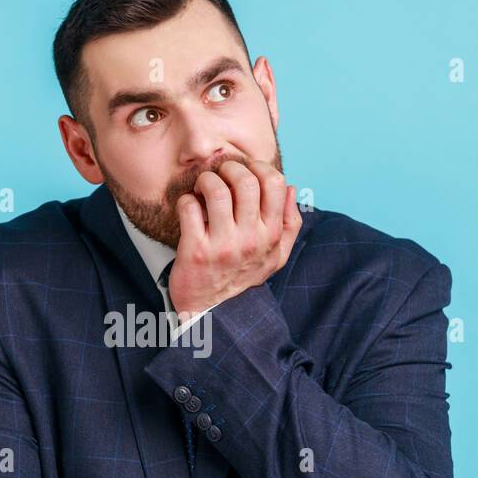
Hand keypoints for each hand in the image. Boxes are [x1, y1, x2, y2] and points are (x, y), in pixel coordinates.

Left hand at [167, 158, 301, 319]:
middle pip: (246, 181)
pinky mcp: (195, 249)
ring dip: (206, 180)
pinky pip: (189, 207)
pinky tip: (189, 207)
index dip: (258, 166)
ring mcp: (223, 245)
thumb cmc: (241, 277)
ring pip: (217, 190)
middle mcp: (251, 239)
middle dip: (230, 168)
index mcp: (271, 235)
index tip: (246, 170)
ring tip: (203, 187)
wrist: (211, 311)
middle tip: (220, 174)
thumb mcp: (275, 256)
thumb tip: (290, 188)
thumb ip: (289, 223)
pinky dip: (186, 200)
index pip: (275, 183)